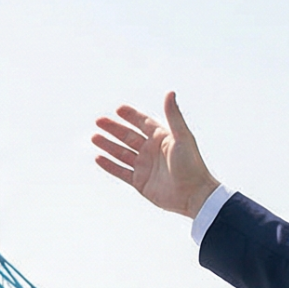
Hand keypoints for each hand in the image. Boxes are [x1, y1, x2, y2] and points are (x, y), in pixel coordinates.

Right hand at [92, 93, 219, 218]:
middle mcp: (151, 151)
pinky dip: (109, 165)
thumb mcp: (182, 137)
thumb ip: (173, 115)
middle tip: (99, 121)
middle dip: (113, 129)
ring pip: (121, 153)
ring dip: (108, 145)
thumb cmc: (191, 165)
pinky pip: (121, 172)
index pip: (143, 123)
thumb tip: (170, 92)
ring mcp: (145, 167)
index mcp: (162, 138)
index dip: (131, 116)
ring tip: (94, 137)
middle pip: (128, 136)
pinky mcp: (140, 182)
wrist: (194, 195)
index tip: (118, 109)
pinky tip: (98, 158)